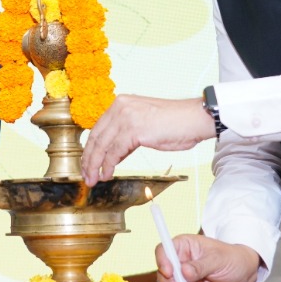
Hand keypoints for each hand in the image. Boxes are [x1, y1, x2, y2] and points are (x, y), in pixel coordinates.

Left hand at [80, 95, 215, 184]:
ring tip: (93, 178)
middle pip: (96, 137)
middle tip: (86, 174)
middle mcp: (120, 106)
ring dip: (95, 165)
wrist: (194, 119)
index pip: (98, 128)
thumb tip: (112, 154)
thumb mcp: (143, 125)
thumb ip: (126, 135)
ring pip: (102, 146)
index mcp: (121, 103)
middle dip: (89, 159)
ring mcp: (126, 117)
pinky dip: (109, 165)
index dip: (91, 148)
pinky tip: (108, 173)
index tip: (88, 162)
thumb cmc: (175, 123)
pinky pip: (114, 152)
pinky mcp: (134, 129)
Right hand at [157, 235, 260, 281]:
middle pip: (165, 273)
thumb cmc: (233, 258)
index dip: (163, 260)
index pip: (165, 250)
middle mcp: (181, 262)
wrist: (246, 274)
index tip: (169, 272)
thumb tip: (184, 271)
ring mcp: (185, 279)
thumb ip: (201, 266)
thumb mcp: (218, 259)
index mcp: (185, 246)